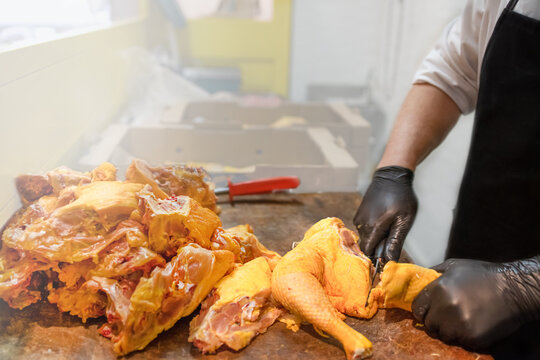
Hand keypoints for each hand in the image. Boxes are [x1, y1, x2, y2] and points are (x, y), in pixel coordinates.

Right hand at [354, 166, 416, 261]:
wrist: (391, 177)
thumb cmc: (401, 197)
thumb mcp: (404, 221)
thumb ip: (395, 242)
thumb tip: (390, 260)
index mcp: (372, 227)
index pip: (368, 253)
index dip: (377, 257)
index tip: (387, 256)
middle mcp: (361, 224)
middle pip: (366, 246)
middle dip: (378, 247)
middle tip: (392, 238)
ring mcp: (359, 218)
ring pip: (365, 238)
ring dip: (376, 238)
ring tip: (389, 226)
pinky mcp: (359, 214)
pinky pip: (364, 230)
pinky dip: (373, 231)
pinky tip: (384, 221)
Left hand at [412, 257, 539, 348]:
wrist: (514, 289)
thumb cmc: (484, 275)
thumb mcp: (455, 266)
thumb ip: (434, 273)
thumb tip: (420, 280)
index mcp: (439, 289)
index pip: (417, 308)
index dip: (422, 310)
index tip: (428, 311)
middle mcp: (446, 308)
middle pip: (429, 324)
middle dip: (435, 321)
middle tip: (447, 316)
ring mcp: (459, 324)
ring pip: (443, 335)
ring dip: (449, 330)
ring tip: (462, 320)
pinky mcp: (472, 337)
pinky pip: (460, 342)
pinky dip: (464, 337)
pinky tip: (473, 324)